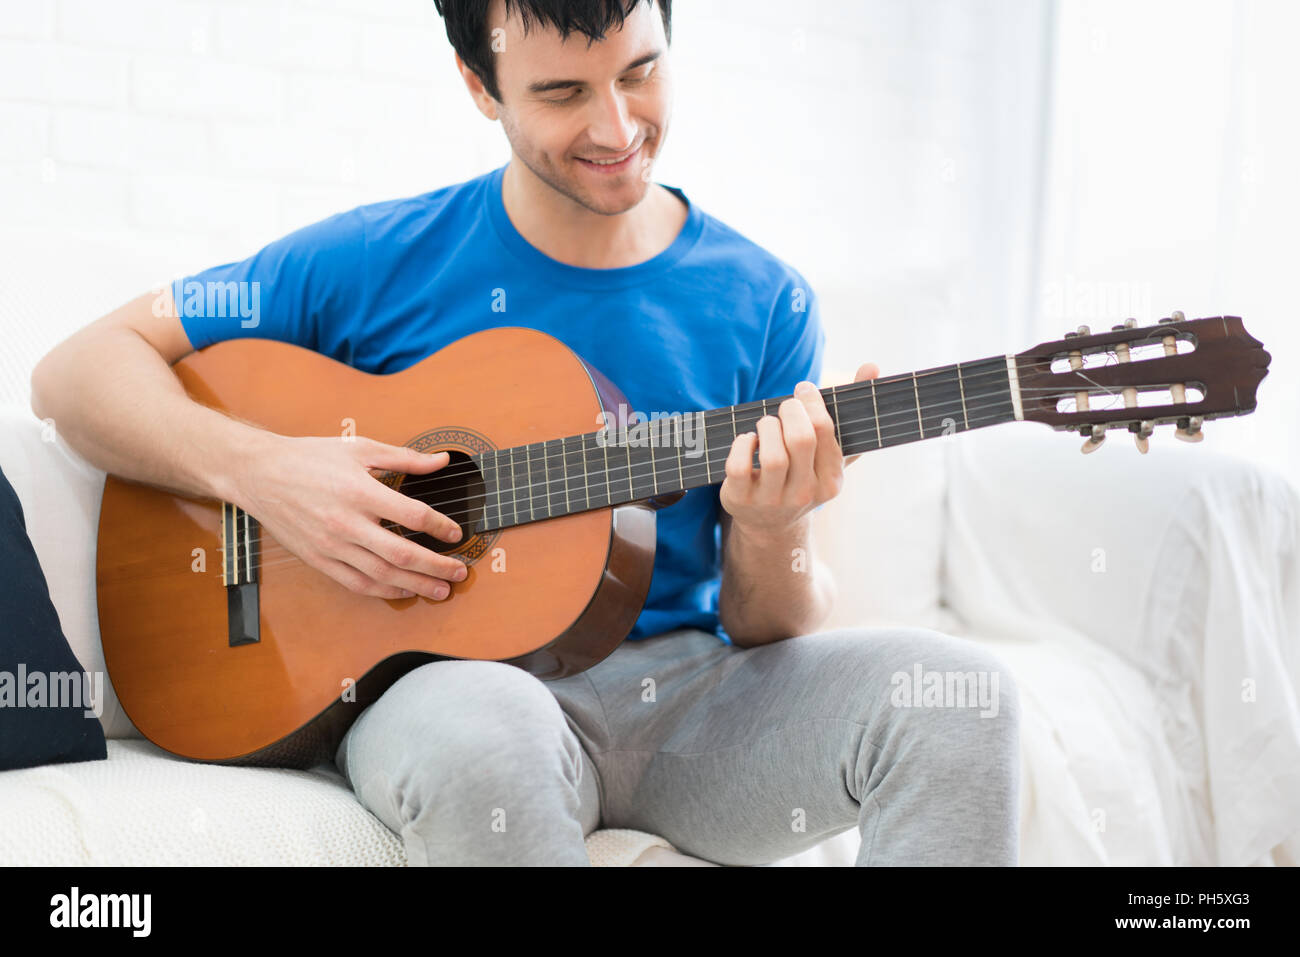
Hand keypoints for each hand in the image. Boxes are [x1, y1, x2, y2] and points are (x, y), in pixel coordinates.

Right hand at [235, 434, 467, 600]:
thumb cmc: (310, 458)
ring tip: (441, 589)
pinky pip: (356, 583)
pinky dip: (384, 591)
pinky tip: (404, 590)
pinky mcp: (318, 560)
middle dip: (437, 566)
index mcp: (360, 491)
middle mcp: (346, 522)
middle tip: (460, 571)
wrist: (259, 474)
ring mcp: (331, 545)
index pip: (412, 515)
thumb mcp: (359, 448)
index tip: (456, 534)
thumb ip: (405, 458)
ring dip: (416, 585)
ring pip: (382, 574)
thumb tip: (442, 460)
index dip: (440, 526)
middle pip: (402, 553)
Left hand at [720, 363, 879, 535]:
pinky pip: (739, 465)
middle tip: (785, 406)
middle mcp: (805, 493)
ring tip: (767, 424)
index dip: (812, 402)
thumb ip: (850, 412)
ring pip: (772, 455)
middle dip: (790, 411)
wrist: (769, 524)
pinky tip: (748, 440)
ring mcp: (772, 500)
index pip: (825, 431)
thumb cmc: (803, 475)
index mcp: (831, 481)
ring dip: (766, 426)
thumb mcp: (830, 454)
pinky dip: (741, 443)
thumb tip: (872, 366)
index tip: (803, 390)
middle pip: (801, 439)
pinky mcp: (740, 500)